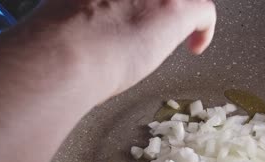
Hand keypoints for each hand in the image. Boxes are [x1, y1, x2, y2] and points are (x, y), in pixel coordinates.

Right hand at [31, 0, 216, 101]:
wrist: (65, 54)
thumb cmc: (59, 41)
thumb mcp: (71, 8)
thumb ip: (91, 9)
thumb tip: (96, 24)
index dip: (144, 2)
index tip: (137, 9)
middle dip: (162, 6)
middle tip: (155, 22)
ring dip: (183, 11)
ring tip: (179, 32)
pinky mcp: (175, 10)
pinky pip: (205, 11)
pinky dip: (204, 30)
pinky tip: (196, 46)